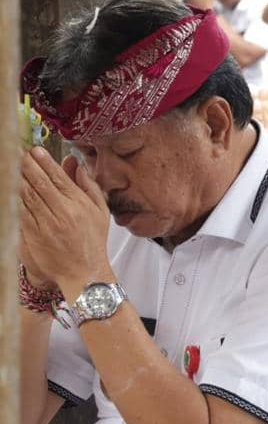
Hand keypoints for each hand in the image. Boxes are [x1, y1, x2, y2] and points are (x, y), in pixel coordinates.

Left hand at [20, 149, 113, 294]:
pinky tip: (10, 189)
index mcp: (80, 204)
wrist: (84, 272)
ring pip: (28, 195)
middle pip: (41, 183)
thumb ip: (90, 187)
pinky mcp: (35, 234)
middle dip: (28, 166)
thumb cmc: (93, 242)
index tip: (35, 151)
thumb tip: (78, 166)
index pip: (59, 178)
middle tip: (18, 154)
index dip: (45, 162)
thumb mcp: (100, 213)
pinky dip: (14, 198)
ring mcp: (48, 223)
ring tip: (12, 167)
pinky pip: (21, 212)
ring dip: (18, 179)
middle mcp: (64, 212)